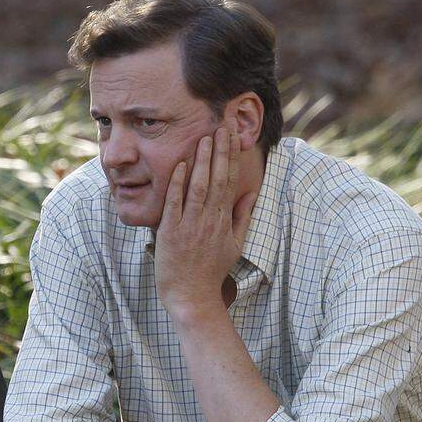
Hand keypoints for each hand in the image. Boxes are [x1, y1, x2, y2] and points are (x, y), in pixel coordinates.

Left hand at [154, 122, 256, 321]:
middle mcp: (210, 220)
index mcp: (224, 220)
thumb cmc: (211, 271)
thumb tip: (250, 193)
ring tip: (205, 138)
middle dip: (220, 151)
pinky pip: (176, 204)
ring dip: (202, 161)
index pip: (230, 181)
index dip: (231, 157)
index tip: (232, 136)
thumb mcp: (234, 244)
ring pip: (199, 187)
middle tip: (221, 125)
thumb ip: (242, 217)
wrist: (192, 297)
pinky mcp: (171, 233)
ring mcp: (191, 226)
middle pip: (217, 179)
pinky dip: (179, 183)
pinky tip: (182, 164)